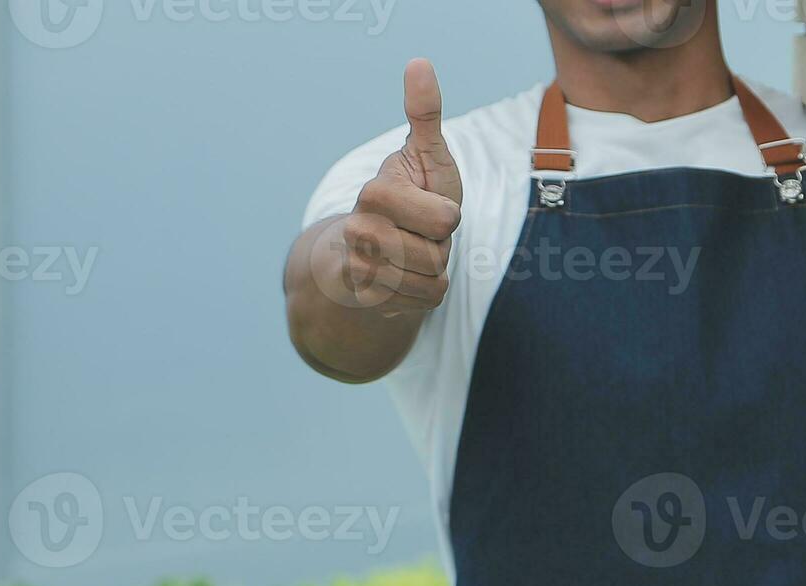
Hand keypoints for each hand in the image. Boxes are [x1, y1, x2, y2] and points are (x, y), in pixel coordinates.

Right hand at [331, 59, 464, 314]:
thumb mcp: (427, 156)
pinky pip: (422, 302)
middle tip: (422, 233)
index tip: (429, 205)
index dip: (448, 215)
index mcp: (375, 193)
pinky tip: (406, 278)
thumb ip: (425, 115)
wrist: (375, 247)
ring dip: (434, 270)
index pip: (445, 218)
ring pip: (429, 281)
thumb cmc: (413, 196)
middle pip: (436, 255)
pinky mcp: (364, 298)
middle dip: (440, 245)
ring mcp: (357, 267)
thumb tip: (419, 62)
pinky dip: (425, 293)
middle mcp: (357, 230)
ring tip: (414, 253)